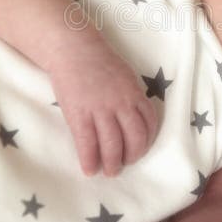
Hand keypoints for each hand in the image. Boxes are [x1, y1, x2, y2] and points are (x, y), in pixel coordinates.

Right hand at [47, 44, 157, 176]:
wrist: (73, 51)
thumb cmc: (99, 62)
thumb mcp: (125, 76)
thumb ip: (131, 97)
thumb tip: (133, 118)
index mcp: (135, 93)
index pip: (149, 123)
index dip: (147, 141)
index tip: (140, 149)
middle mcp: (121, 104)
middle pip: (134, 138)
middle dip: (132, 156)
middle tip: (125, 164)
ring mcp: (100, 110)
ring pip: (112, 145)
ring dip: (112, 163)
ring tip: (109, 171)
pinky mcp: (79, 116)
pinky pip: (87, 144)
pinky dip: (90, 160)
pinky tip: (89, 169)